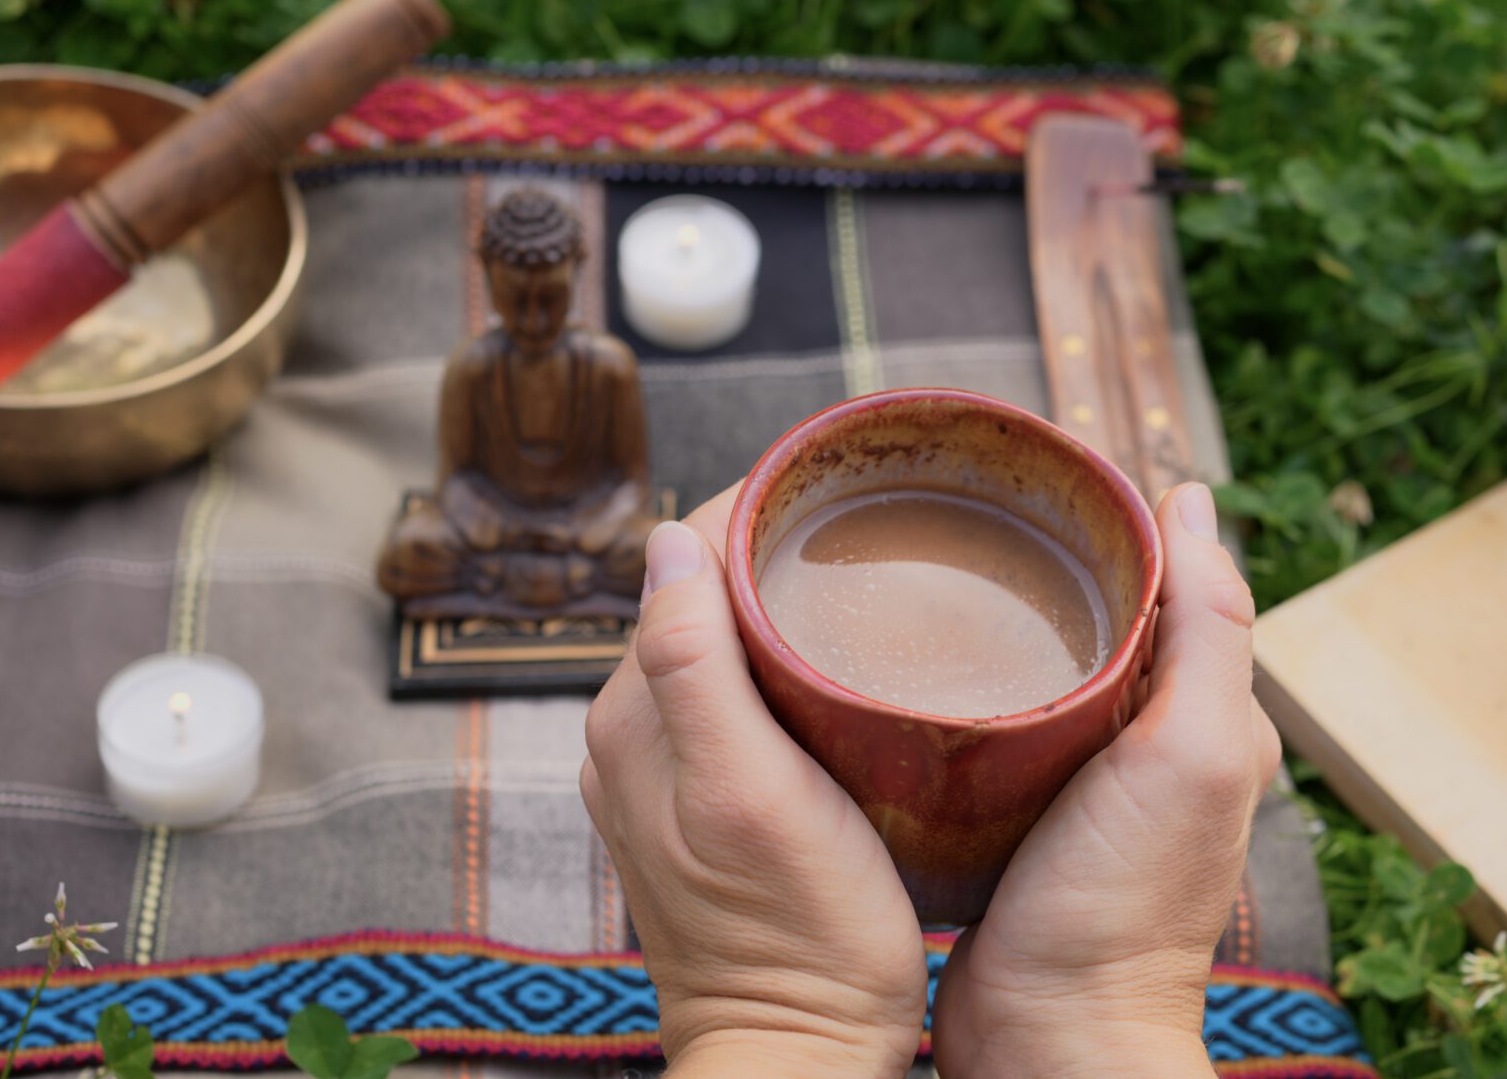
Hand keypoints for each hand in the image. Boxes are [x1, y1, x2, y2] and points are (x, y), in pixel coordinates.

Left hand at [580, 485, 926, 1077]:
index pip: (682, 565)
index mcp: (634, 718)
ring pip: (721, 648)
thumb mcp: (750, 792)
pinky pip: (738, 703)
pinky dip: (783, 665)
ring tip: (865, 574)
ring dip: (778, 605)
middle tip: (873, 520)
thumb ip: (693, 664)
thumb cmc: (799, 938)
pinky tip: (842, 667)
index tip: (839, 485)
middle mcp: (634, 739)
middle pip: (700, 599)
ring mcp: (669, 780)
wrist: (802, 1058)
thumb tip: (665, 539)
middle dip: (771, 549)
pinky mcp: (710, 813)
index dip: (755, 510)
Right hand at [930, 482, 1281, 1078]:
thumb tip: (1191, 499)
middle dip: (1031, 565)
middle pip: (1087, 623)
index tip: (1034, 475)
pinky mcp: (999, 824)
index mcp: (1200, 720)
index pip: (1162, 587)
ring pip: (1028, 672)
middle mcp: (1142, 749)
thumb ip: (1209, 627)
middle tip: (953, 512)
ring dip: (984, 626)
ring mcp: (1068, 789)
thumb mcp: (1195, 751)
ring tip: (916, 570)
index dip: (1107, 528)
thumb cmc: (1126, 906)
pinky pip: (977, 733)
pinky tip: (897, 665)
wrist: (1050, 1040)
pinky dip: (949, 691)